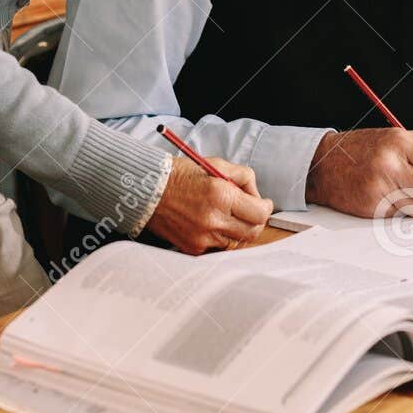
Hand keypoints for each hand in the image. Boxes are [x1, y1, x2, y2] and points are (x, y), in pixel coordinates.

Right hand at [144, 156, 273, 254]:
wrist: (146, 190)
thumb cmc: (181, 174)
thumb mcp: (215, 164)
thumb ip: (243, 177)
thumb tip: (258, 195)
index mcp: (220, 196)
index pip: (259, 213)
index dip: (266, 207)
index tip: (264, 203)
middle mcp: (212, 220)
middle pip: (252, 232)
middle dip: (256, 220)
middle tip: (251, 210)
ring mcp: (202, 238)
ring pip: (237, 242)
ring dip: (239, 229)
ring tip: (228, 214)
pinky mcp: (193, 248)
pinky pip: (219, 247)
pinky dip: (222, 237)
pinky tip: (213, 223)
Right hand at [305, 128, 412, 217]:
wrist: (324, 164)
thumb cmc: (366, 151)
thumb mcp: (396, 141)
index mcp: (402, 141)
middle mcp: (392, 163)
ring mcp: (381, 187)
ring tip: (406, 192)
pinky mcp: (373, 207)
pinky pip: (403, 216)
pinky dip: (401, 211)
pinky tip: (389, 197)